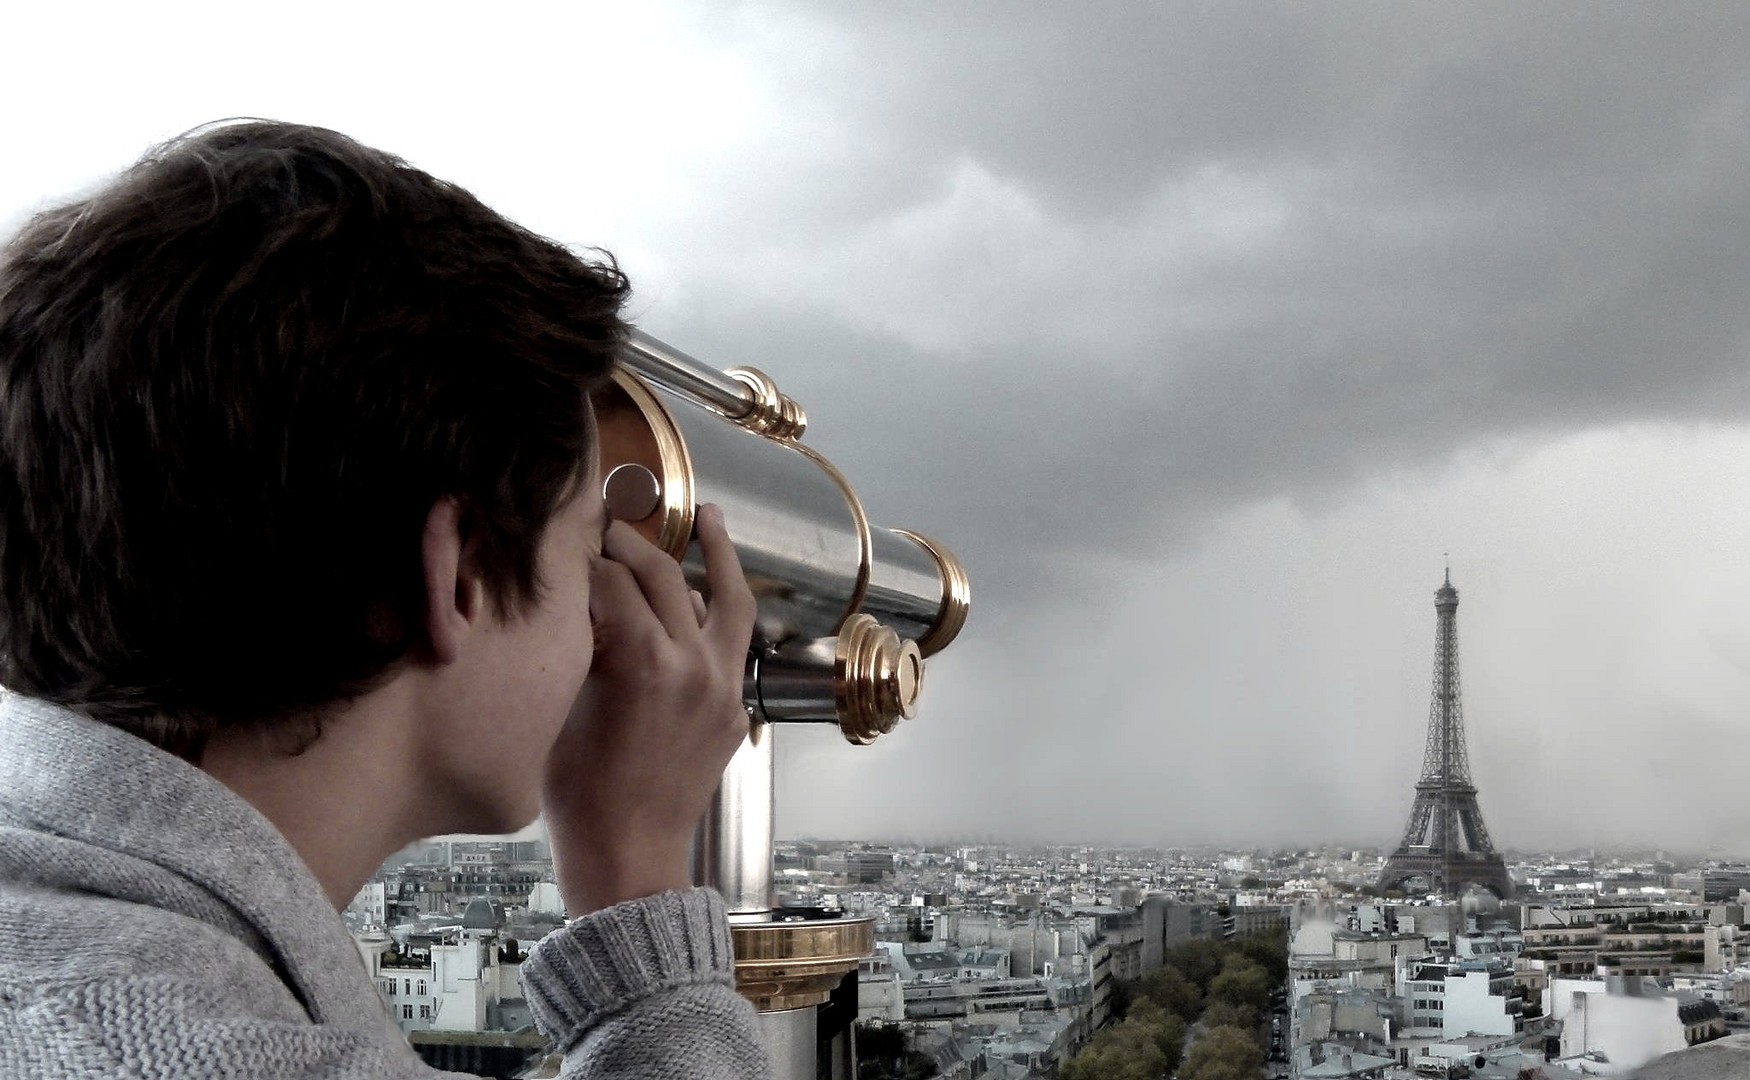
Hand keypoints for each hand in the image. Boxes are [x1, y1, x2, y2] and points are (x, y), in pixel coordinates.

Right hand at [541, 503, 756, 914]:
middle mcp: (694, 666)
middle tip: (610, 530)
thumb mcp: (564, 706)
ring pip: (729, 600)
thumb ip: (582, 645)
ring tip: (711, 516)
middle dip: (634, 546)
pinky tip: (702, 593)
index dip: (587, 560)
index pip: (613, 583)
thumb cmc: (579, 793)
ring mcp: (723, 687)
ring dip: (718, 555)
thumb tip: (584, 598)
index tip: (570, 544)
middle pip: (665, 579)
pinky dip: (717, 611)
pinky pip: (732, 643)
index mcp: (644, 663)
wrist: (628, 855)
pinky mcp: (735, 709)